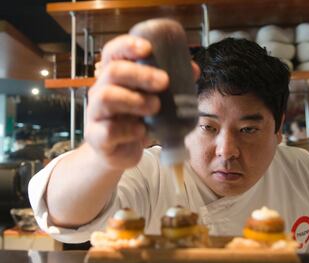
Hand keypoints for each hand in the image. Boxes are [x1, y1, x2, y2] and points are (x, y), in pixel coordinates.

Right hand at [86, 35, 199, 169]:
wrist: (119, 152)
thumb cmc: (135, 120)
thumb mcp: (151, 100)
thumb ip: (170, 85)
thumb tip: (194, 70)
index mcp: (114, 77)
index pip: (113, 52)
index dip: (127, 46)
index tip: (148, 48)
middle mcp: (100, 91)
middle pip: (113, 71)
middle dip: (140, 74)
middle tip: (164, 82)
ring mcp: (96, 114)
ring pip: (106, 98)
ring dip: (134, 100)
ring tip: (155, 107)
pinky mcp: (98, 137)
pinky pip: (108, 130)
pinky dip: (129, 130)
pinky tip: (141, 131)